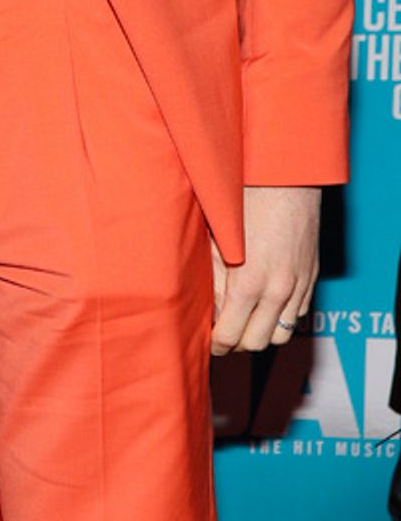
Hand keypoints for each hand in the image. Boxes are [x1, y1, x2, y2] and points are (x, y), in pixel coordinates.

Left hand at [210, 185, 320, 354]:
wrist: (286, 177)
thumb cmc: (245, 199)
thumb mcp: (217, 239)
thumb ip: (214, 279)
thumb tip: (210, 309)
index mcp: (249, 281)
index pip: (231, 336)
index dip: (216, 344)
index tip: (208, 341)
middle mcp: (278, 290)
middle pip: (256, 343)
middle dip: (236, 343)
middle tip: (221, 331)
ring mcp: (299, 285)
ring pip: (281, 334)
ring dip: (261, 333)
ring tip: (243, 320)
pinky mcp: (312, 277)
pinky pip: (298, 315)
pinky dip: (281, 317)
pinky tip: (265, 303)